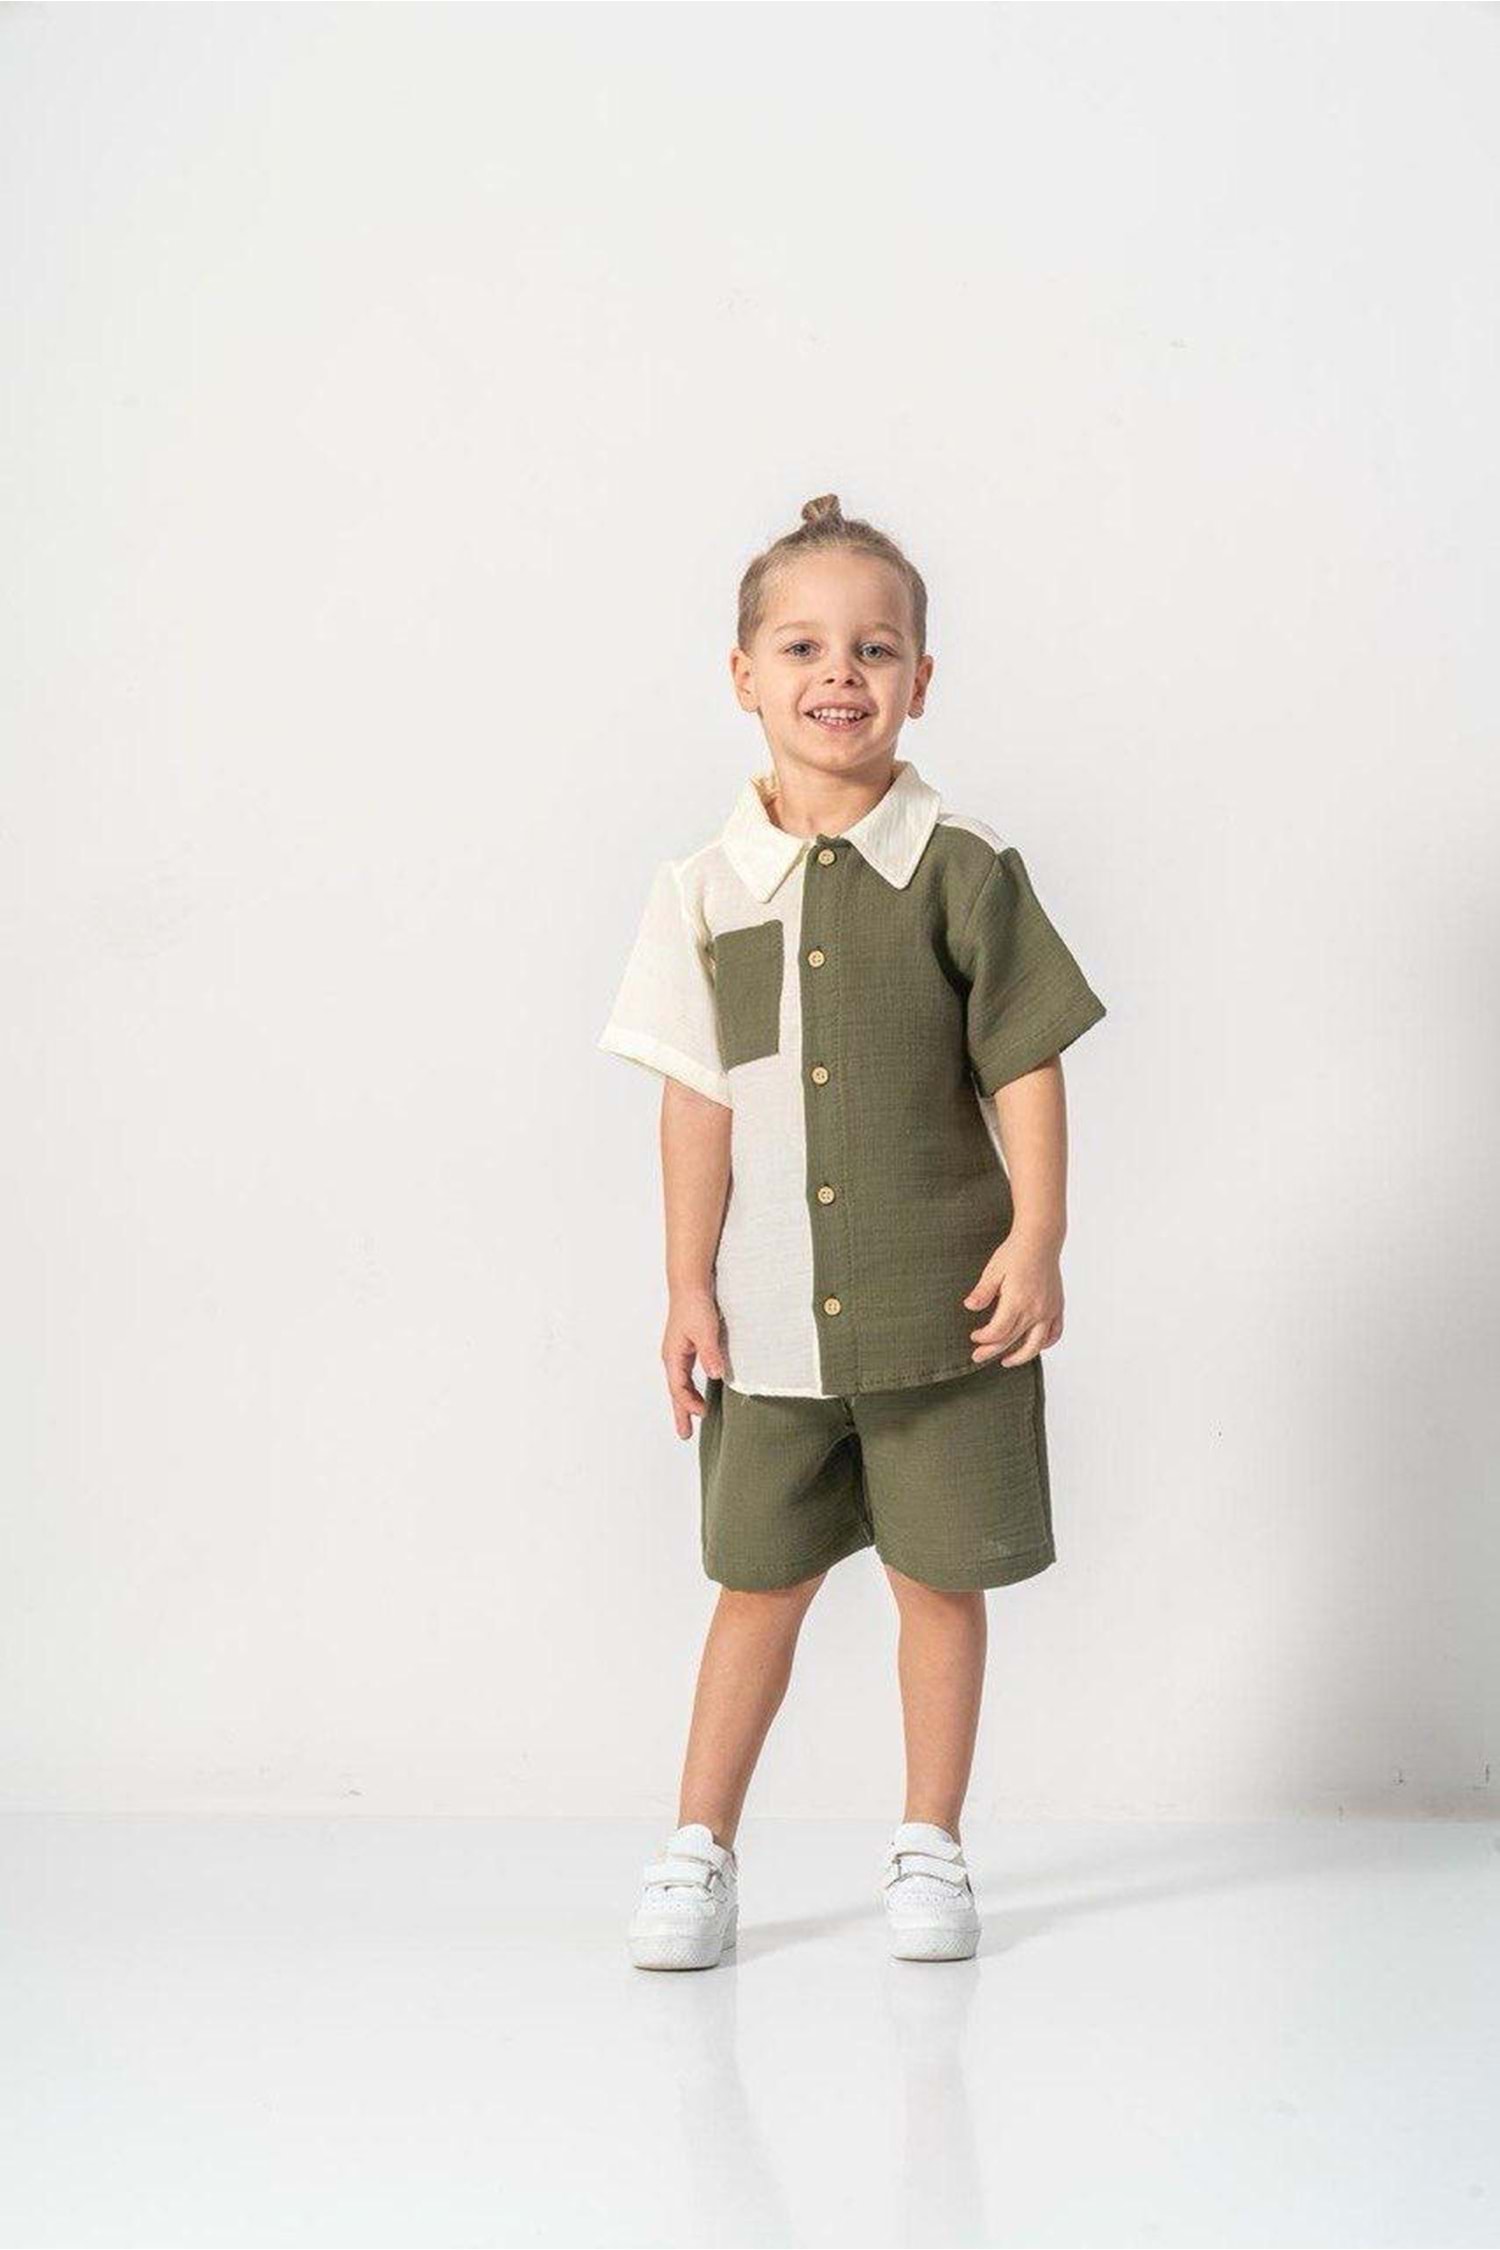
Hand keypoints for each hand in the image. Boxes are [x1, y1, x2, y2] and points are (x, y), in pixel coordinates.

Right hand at [663, 1286, 726, 1437]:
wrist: (690, 1282)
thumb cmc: (695, 1304)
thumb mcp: (705, 1330)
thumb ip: (710, 1354)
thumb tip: (715, 1376)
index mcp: (673, 1356)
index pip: (679, 1389)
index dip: (689, 1404)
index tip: (704, 1414)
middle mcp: (673, 1356)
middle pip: (676, 1391)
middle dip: (680, 1412)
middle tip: (684, 1435)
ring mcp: (679, 1351)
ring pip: (681, 1383)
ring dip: (686, 1401)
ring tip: (693, 1416)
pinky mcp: (688, 1345)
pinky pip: (687, 1373)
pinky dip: (691, 1386)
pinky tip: (700, 1389)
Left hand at [962, 1229, 1063, 1366]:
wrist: (1040, 1240)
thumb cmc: (1014, 1253)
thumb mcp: (993, 1271)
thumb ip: (983, 1292)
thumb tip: (970, 1307)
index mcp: (1017, 1301)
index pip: (998, 1331)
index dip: (984, 1338)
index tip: (974, 1336)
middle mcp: (1035, 1310)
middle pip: (1012, 1340)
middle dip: (992, 1350)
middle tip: (977, 1356)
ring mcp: (1049, 1310)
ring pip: (1036, 1344)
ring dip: (1020, 1356)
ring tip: (1007, 1361)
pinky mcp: (1057, 1307)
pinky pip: (1054, 1333)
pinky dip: (1045, 1343)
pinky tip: (1034, 1346)